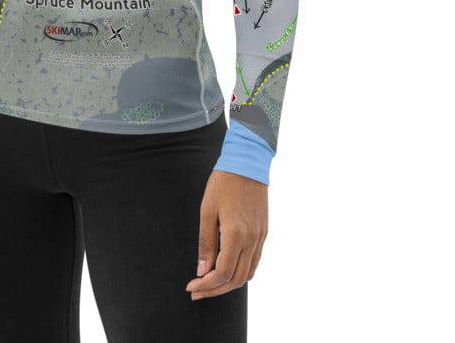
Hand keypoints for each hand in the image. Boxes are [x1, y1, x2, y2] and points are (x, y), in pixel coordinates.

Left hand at [185, 170, 267, 298]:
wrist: (247, 163)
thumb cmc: (223, 183)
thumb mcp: (207, 210)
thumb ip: (206, 243)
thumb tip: (202, 271)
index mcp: (236, 235)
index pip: (222, 273)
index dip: (206, 285)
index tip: (191, 286)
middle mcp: (252, 240)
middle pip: (235, 279)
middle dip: (215, 290)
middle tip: (196, 291)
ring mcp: (260, 237)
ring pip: (247, 274)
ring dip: (228, 284)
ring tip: (209, 284)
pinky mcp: (263, 232)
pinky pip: (254, 262)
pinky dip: (241, 272)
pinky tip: (227, 270)